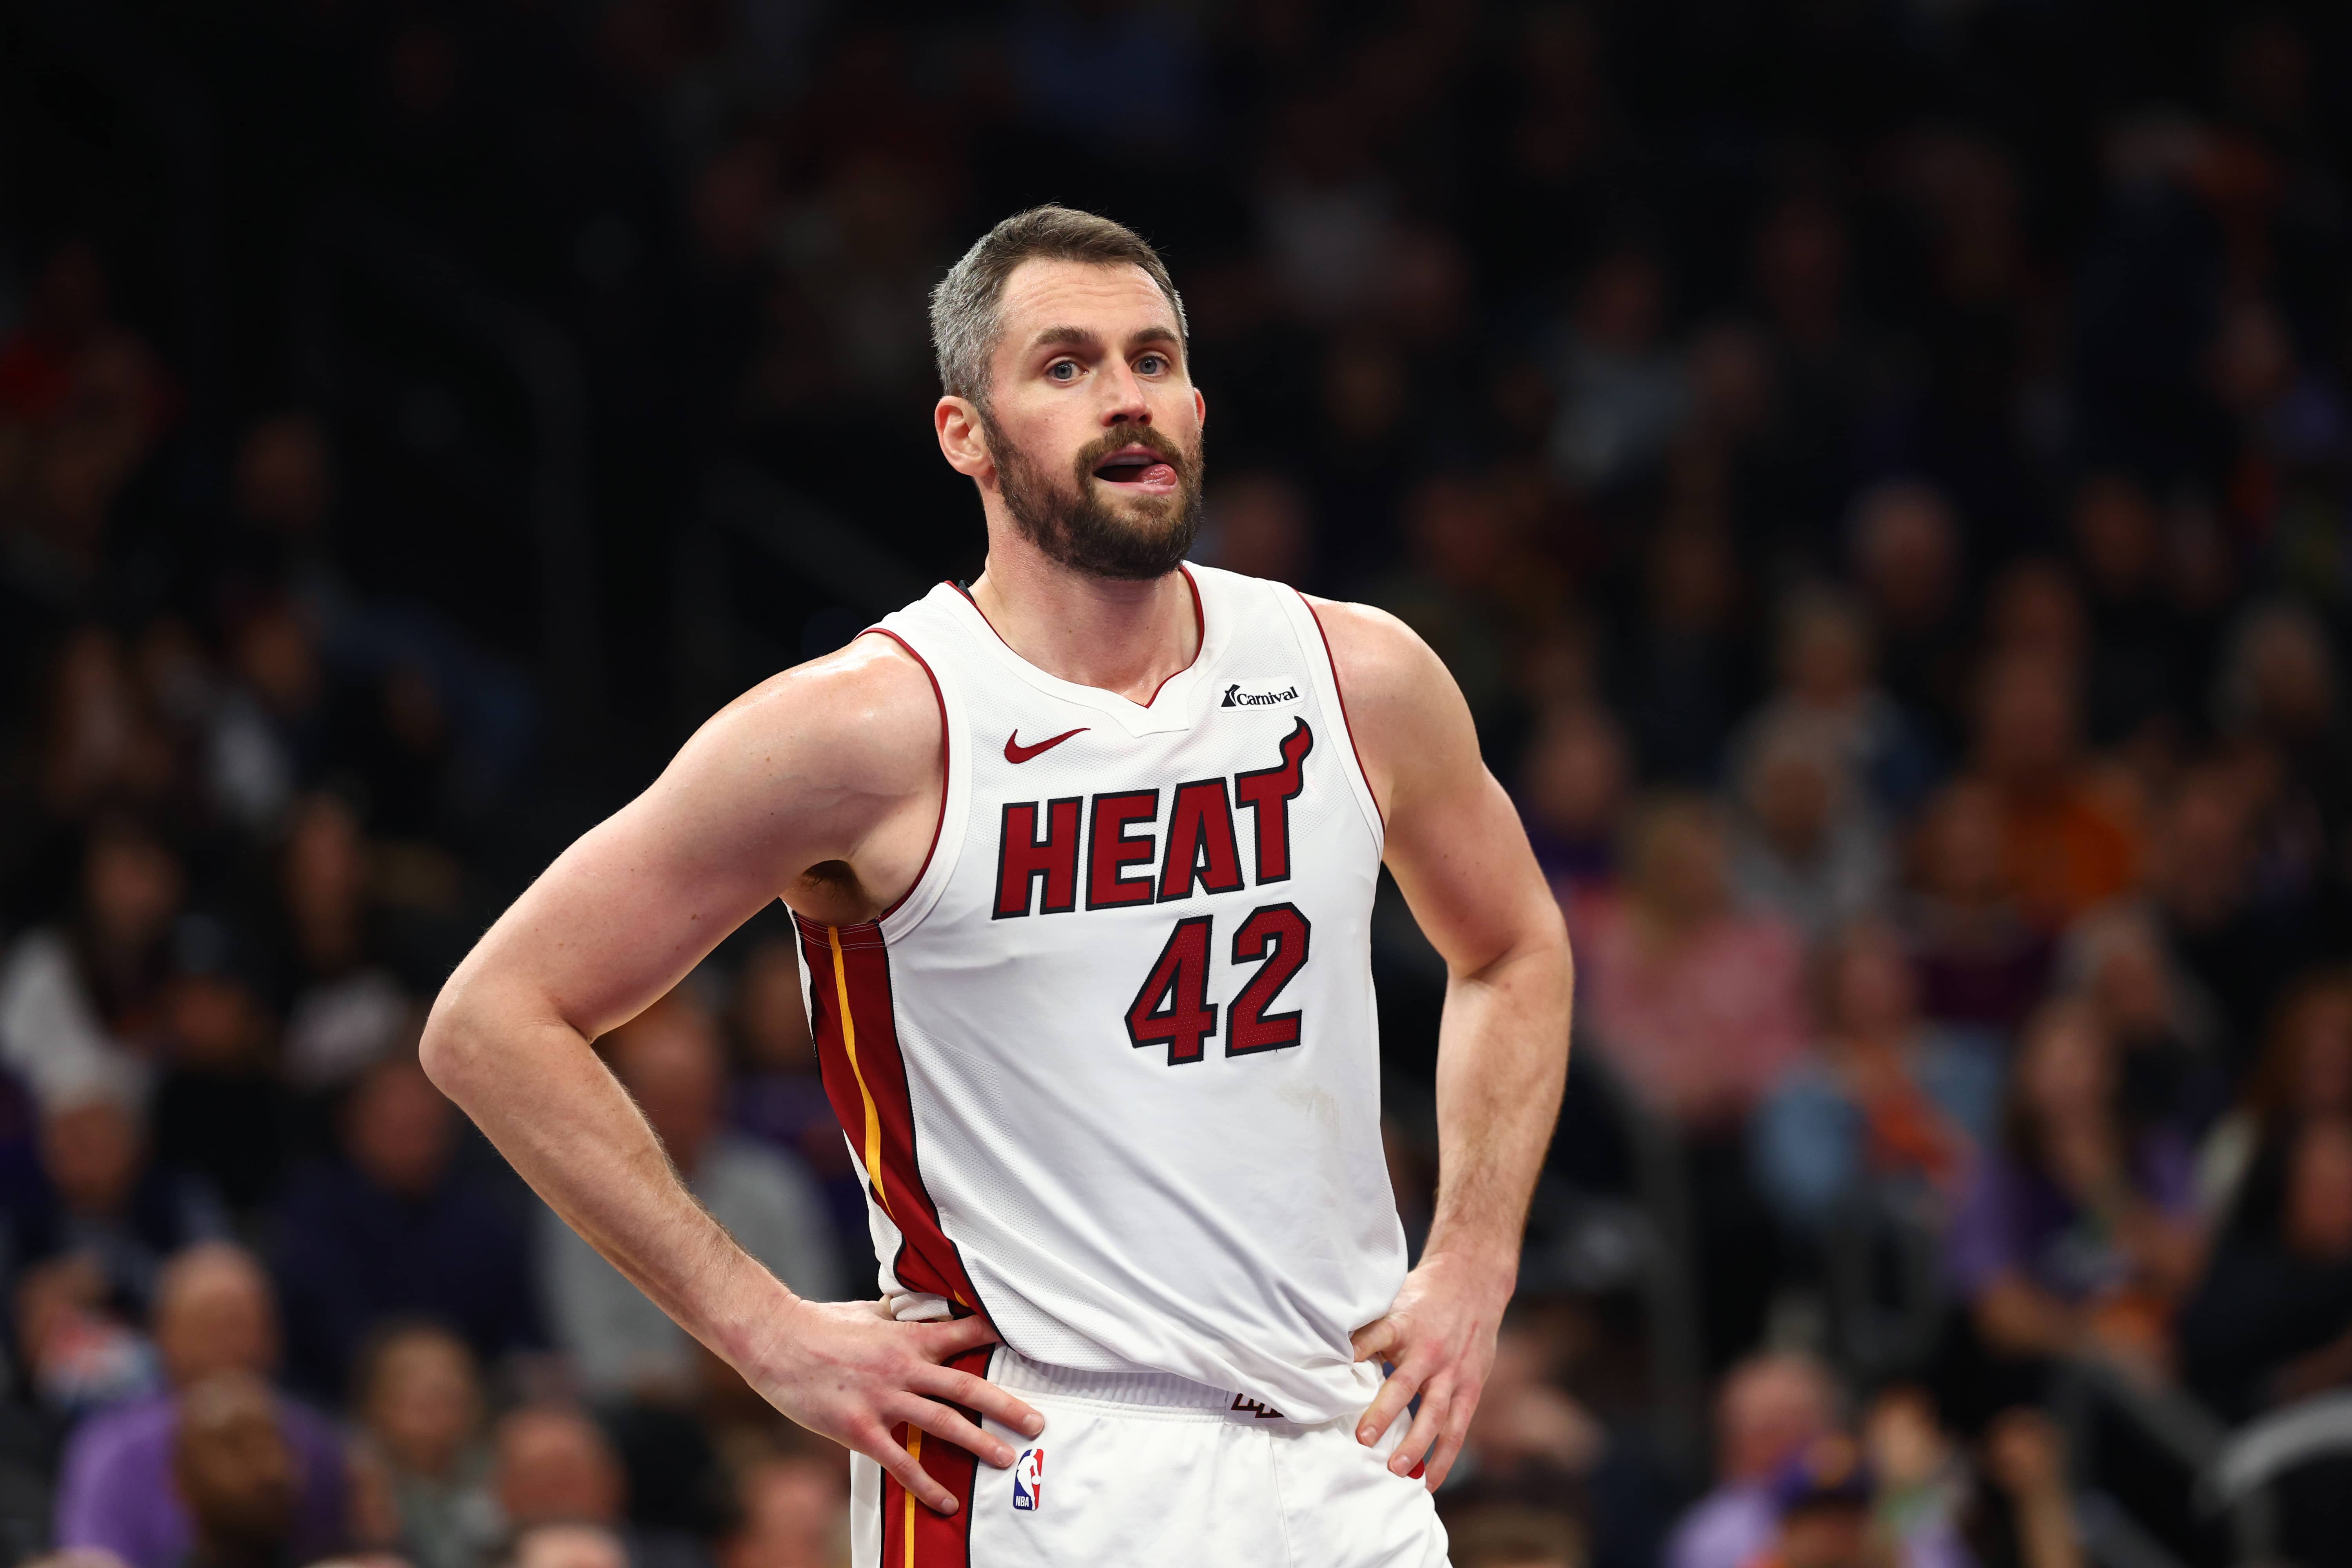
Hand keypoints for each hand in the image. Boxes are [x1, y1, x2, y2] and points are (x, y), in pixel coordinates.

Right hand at [742, 1297, 1043, 1514]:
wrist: (776, 1340)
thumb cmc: (819, 1323)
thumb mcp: (867, 1313)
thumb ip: (898, 1318)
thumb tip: (917, 1310)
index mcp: (907, 1337)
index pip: (964, 1333)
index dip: (996, 1339)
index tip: (1026, 1345)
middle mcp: (904, 1368)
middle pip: (966, 1388)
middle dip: (1006, 1406)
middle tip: (1036, 1423)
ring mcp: (883, 1400)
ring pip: (943, 1424)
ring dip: (978, 1443)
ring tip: (1006, 1459)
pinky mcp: (860, 1429)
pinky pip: (901, 1462)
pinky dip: (926, 1484)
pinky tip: (946, 1501)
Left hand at [1350, 1250, 1513, 1489]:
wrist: (1473, 1280)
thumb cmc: (1423, 1296)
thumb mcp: (1394, 1301)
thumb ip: (1370, 1330)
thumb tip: (1329, 1355)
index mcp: (1403, 1323)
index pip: (1376, 1336)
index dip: (1357, 1351)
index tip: (1337, 1369)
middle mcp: (1429, 1350)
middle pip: (1404, 1384)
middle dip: (1384, 1413)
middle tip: (1363, 1439)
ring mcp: (1452, 1371)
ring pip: (1434, 1413)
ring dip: (1415, 1445)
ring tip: (1395, 1472)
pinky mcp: (1470, 1387)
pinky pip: (1457, 1428)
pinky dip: (1444, 1456)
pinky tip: (1430, 1481)